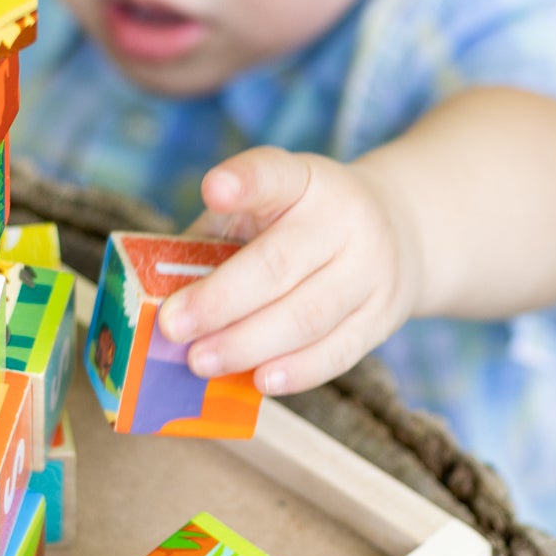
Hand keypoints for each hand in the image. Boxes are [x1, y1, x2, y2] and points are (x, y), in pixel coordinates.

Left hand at [154, 147, 421, 395]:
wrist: (396, 231)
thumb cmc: (299, 226)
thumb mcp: (262, 211)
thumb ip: (216, 242)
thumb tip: (159, 301)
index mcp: (305, 181)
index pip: (275, 174)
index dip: (245, 182)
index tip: (212, 189)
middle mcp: (345, 218)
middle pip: (279, 264)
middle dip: (220, 301)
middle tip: (172, 327)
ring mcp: (372, 268)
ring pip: (307, 316)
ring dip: (247, 345)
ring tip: (201, 362)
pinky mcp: (383, 316)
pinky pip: (337, 352)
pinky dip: (295, 371)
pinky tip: (259, 381)